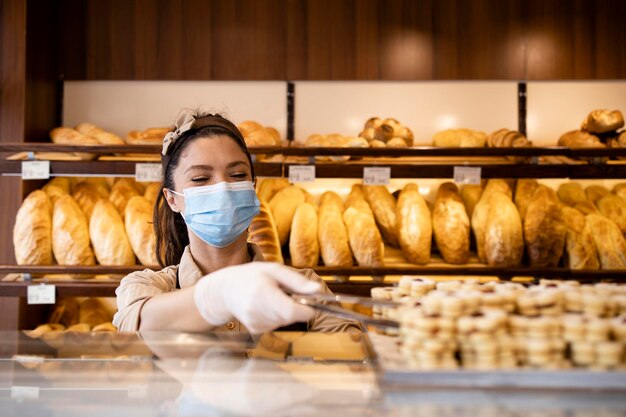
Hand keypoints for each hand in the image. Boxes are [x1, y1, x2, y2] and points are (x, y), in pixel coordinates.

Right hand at [193, 262, 320, 333]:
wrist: (225, 291)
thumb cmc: (251, 276)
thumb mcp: (274, 270)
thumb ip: (297, 281)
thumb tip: (318, 290)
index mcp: (264, 294)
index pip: (293, 312)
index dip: (307, 308)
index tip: (310, 301)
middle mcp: (258, 312)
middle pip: (292, 317)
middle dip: (296, 306)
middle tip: (285, 292)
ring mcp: (256, 324)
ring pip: (286, 321)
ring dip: (286, 311)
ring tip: (272, 296)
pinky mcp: (256, 330)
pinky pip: (277, 324)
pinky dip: (277, 316)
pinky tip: (266, 305)